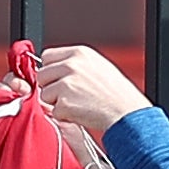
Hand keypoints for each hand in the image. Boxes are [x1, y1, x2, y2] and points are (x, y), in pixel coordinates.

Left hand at [25, 43, 152, 139]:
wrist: (127, 113)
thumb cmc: (117, 93)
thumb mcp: (97, 66)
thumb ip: (74, 64)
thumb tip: (54, 69)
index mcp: (79, 53)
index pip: (47, 56)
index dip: (51, 70)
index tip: (58, 79)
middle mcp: (71, 65)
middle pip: (42, 75)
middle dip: (51, 87)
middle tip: (69, 95)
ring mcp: (67, 84)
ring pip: (44, 94)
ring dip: (56, 102)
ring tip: (78, 103)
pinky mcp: (64, 103)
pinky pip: (53, 111)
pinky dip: (64, 116)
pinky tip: (80, 112)